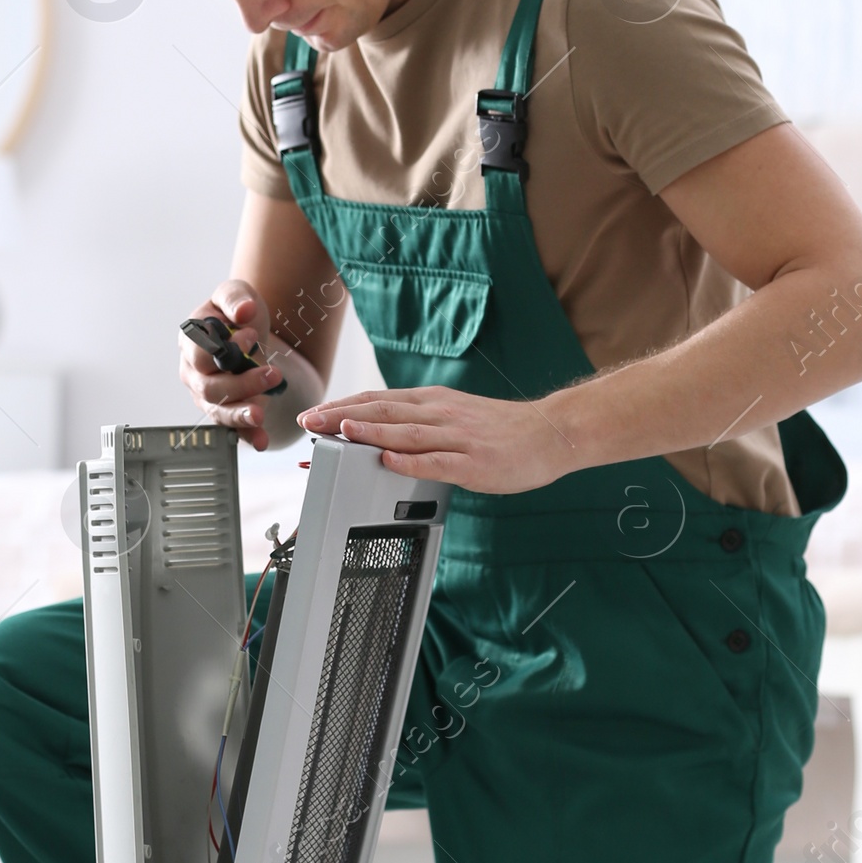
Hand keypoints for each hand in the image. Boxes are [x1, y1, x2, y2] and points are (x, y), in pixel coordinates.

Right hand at [180, 280, 286, 452]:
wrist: (250, 329)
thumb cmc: (236, 311)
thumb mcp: (235, 293)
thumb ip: (236, 299)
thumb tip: (243, 311)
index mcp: (190, 342)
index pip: (200, 354)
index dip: (223, 349)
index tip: (251, 337)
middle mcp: (194, 372)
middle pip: (209, 388)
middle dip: (241, 384)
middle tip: (273, 373)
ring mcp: (208, 395)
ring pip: (218, 412)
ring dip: (241, 414)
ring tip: (261, 413)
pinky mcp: (227, 410)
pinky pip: (234, 428)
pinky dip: (247, 436)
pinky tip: (261, 441)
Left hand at [299, 385, 576, 493]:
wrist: (551, 433)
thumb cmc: (502, 430)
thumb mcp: (454, 415)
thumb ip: (420, 422)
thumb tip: (381, 428)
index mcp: (433, 403)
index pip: (379, 400)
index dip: (344, 405)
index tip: (314, 412)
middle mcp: (441, 414)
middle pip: (384, 411)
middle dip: (343, 415)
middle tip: (310, 420)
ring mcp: (458, 437)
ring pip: (407, 432)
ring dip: (371, 431)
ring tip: (341, 431)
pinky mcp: (474, 462)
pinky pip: (438, 461)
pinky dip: (411, 461)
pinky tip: (390, 461)